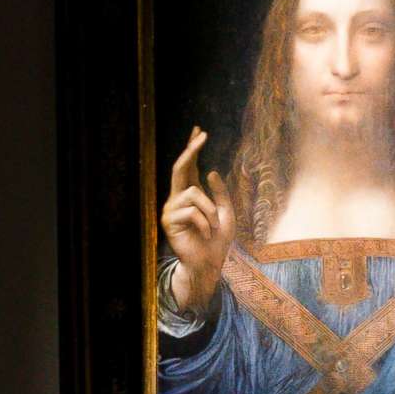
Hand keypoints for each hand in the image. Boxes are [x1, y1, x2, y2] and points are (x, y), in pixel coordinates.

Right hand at [161, 125, 235, 313]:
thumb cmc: (217, 240)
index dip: (192, 147)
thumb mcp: (226, 212)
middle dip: (191, 149)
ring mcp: (171, 209)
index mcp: (191, 194)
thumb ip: (220, 193)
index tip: (198, 129)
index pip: (189, 166)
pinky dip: (205, 223)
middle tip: (202, 135)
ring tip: (213, 227)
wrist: (209, 263)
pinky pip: (192, 211)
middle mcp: (178, 198)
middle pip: (180, 167)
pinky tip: (205, 235)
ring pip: (193, 194)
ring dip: (210, 211)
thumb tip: (210, 171)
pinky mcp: (169, 221)